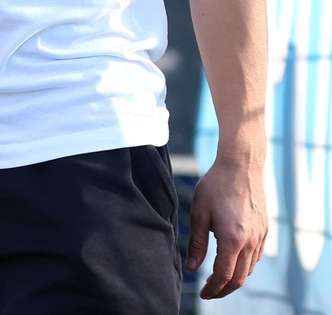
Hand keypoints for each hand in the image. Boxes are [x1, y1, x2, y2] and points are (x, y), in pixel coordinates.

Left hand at [186, 158, 266, 298]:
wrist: (241, 164)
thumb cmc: (216, 184)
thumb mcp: (199, 211)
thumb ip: (196, 242)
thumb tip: (193, 268)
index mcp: (232, 238)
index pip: (224, 276)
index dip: (213, 289)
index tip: (203, 293)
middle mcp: (250, 241)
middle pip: (239, 278)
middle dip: (224, 289)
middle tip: (209, 291)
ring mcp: (260, 236)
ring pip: (249, 269)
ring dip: (235, 278)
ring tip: (218, 278)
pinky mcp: (265, 229)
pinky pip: (256, 256)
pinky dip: (245, 265)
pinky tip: (233, 260)